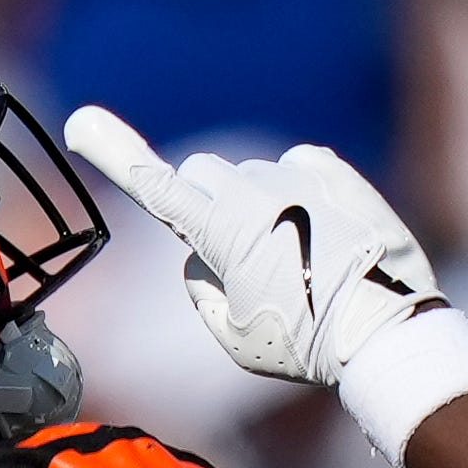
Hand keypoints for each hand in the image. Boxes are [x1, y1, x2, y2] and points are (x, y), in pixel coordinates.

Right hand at [63, 108, 444, 390]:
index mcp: (219, 232)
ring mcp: (293, 176)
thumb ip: (202, 289)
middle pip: (202, 174)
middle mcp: (250, 190)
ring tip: (299, 258)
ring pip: (251, 175)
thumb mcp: (235, 337)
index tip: (82, 122)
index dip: (114, 154)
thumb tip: (203, 255)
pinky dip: (299, 192)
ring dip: (259, 203)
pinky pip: (297, 168)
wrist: (386, 330)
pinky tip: (324, 232)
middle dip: (206, 201)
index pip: (153, 186)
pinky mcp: (331, 169)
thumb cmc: (305, 345)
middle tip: (239, 252)